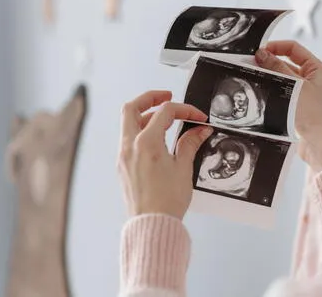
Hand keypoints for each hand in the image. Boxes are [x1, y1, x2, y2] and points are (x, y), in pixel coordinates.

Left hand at [117, 90, 212, 218]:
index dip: (185, 110)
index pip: (165, 112)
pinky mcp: (122, 166)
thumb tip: (199, 130)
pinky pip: (127, 139)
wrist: (152, 224)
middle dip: (150, 98)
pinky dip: (140, 132)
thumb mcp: (183, 168)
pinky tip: (156, 139)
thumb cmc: (166, 201)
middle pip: (132, 108)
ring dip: (145, 115)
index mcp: (146, 143)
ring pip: (127, 123)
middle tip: (167, 96)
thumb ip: (190, 144)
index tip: (198, 117)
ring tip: (164, 120)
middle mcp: (130, 146)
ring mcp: (123, 156)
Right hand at [255, 41, 321, 171]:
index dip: (276, 46)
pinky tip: (260, 93)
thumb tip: (262, 53)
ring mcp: (304, 94)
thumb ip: (277, 69)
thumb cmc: (316, 116)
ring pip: (282, 79)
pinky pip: (281, 93)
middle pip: (286, 63)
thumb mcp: (295, 87)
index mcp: (317, 69)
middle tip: (250, 64)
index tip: (259, 51)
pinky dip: (271, 91)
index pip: (294, 48)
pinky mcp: (297, 107)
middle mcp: (312, 79)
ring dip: (269, 78)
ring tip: (252, 78)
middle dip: (269, 63)